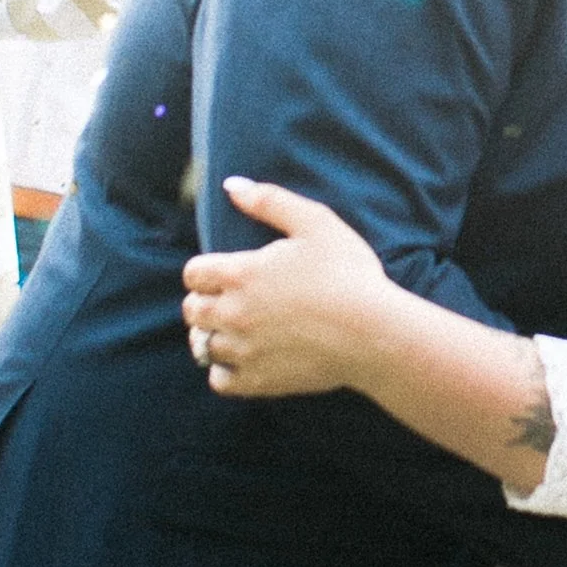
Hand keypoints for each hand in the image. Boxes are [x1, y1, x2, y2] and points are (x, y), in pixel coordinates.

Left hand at [182, 179, 400, 396]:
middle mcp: (233, 313)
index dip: (204, 271)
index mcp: (240, 273)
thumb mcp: (314, 222)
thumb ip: (269, 200)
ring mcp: (243, 350)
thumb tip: (231, 185)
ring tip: (234, 330)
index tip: (223, 273)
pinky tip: (244, 359)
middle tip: (228, 300)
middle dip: (204, 302)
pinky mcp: (258, 381)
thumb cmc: (349, 273)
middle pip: (192, 310)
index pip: (192, 273)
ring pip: (202, 345)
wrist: (374, 332)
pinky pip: (219, 380)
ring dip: (213, 335)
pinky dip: (225, 370)